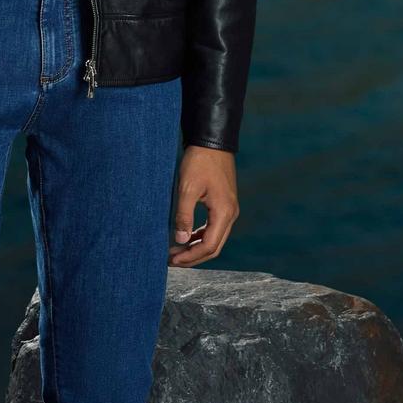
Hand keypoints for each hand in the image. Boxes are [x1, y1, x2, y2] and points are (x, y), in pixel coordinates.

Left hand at [169, 146, 239, 265]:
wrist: (212, 141)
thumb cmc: (199, 162)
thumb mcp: (187, 188)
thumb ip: (184, 216)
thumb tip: (181, 240)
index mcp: (224, 213)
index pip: (209, 246)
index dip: (191, 256)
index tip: (172, 260)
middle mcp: (230, 214)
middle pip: (213, 246)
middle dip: (193, 256)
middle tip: (171, 261)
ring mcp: (229, 209)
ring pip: (214, 238)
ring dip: (195, 247)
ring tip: (175, 251)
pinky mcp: (223, 204)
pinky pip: (213, 227)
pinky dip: (200, 236)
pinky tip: (185, 237)